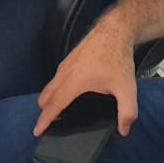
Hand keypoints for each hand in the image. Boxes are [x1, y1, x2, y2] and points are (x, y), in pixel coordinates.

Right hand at [35, 17, 138, 137]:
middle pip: (46, 96)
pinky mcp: (69, 59)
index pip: (55, 105)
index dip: (45, 119)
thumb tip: (124, 130)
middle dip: (44, 111)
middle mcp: (65, 73)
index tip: (36, 131)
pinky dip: (54, 89)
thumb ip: (127, 112)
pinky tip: (65, 93)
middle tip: (46, 125)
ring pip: (50, 86)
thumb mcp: (127, 88)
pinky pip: (56, 78)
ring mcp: (65, 65)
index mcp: (75, 82)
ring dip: (48, 99)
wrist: (114, 31)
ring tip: (55, 112)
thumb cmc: (118, 59)